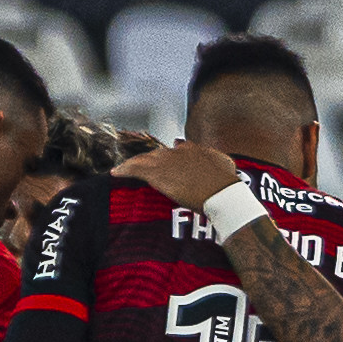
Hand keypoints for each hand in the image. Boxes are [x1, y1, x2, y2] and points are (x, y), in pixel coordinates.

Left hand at [111, 141, 242, 211]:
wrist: (221, 191)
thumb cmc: (227, 182)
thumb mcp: (226, 165)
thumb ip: (219, 161)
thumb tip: (223, 162)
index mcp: (193, 149)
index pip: (178, 149)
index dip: (171, 156)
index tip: (167, 161)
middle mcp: (177, 151)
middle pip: (158, 153)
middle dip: (150, 160)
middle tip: (143, 167)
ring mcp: (166, 161)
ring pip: (144, 159)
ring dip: (134, 164)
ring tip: (124, 169)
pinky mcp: (157, 173)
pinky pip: (135, 168)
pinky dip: (124, 169)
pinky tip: (115, 173)